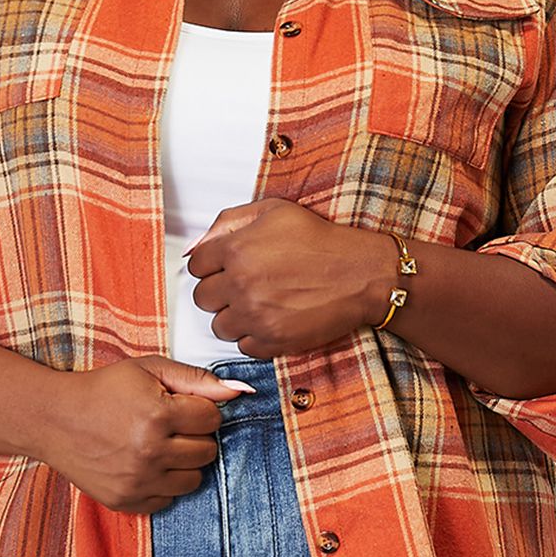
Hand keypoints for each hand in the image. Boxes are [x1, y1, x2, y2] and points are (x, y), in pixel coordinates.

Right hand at [36, 355, 250, 514]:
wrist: (54, 419)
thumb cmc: (102, 390)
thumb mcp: (149, 369)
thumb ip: (197, 379)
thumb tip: (240, 391)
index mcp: (158, 414)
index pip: (212, 418)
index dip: (199, 409)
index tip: (179, 406)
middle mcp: (150, 451)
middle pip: (207, 451)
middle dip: (194, 436)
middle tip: (168, 425)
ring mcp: (138, 480)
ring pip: (194, 479)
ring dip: (183, 462)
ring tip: (158, 445)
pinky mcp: (127, 501)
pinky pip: (169, 499)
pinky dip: (163, 483)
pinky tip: (143, 464)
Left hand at [186, 197, 392, 358]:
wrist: (359, 274)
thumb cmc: (320, 241)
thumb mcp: (273, 211)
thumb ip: (228, 222)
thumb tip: (197, 245)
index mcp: (236, 250)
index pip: (195, 266)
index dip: (211, 266)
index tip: (225, 268)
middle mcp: (240, 284)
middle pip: (202, 298)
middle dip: (219, 292)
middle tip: (243, 286)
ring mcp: (255, 316)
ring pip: (219, 326)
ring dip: (234, 316)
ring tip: (258, 304)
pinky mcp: (272, 341)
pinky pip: (243, 346)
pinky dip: (254, 336)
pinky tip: (272, 318)